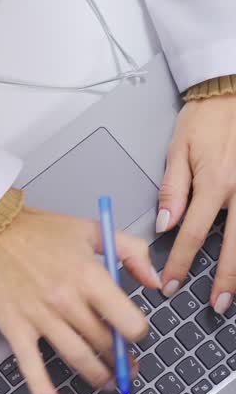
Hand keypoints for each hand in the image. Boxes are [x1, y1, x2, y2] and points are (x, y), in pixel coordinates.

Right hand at [0, 208, 157, 393]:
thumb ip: (131, 252)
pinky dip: (41, 388)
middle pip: (104, 343)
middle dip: (120, 360)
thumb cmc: (39, 231)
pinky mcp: (15, 327)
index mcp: (89, 276)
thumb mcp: (93, 230)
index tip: (134, 336)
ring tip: (105, 384)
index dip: (137, 334)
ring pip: (78, 358)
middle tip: (125, 366)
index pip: (127, 322)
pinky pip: (30, 364)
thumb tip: (153, 281)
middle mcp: (67, 300)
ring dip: (96, 377)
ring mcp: (40, 317)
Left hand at [157, 94, 235, 309]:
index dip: (180, 263)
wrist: (235, 89)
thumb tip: (165, 225)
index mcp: (215, 182)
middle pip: (235, 245)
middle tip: (215, 305)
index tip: (171, 285)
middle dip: (225, 279)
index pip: (192, 234)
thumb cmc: (207, 118)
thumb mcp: (178, 150)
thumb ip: (173, 190)